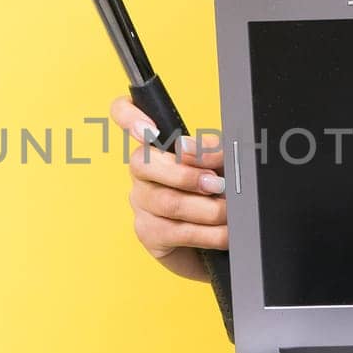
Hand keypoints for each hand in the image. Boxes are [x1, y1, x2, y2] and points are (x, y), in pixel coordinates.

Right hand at [110, 95, 227, 281]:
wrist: (215, 238)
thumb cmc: (214, 193)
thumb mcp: (220, 164)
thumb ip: (212, 150)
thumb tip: (194, 149)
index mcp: (156, 145)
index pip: (123, 114)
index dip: (127, 115)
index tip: (148, 129)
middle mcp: (142, 172)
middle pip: (143, 163)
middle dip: (186, 175)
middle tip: (216, 184)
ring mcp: (142, 203)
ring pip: (167, 201)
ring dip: (207, 208)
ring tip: (228, 211)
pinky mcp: (149, 234)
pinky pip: (178, 232)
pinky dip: (209, 233)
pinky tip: (225, 233)